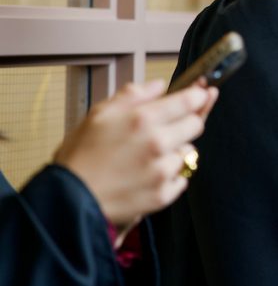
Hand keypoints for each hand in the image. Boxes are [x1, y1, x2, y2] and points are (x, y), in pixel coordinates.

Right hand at [53, 79, 218, 229]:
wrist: (68, 200)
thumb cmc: (81, 155)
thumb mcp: (100, 113)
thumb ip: (133, 94)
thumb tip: (159, 85)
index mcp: (144, 119)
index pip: (191, 100)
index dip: (198, 94)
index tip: (201, 93)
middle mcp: (159, 143)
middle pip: (196, 125)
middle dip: (186, 122)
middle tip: (167, 128)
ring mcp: (163, 171)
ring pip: (189, 152)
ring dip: (176, 151)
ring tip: (148, 156)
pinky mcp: (164, 194)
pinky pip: (181, 178)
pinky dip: (170, 175)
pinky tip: (148, 175)